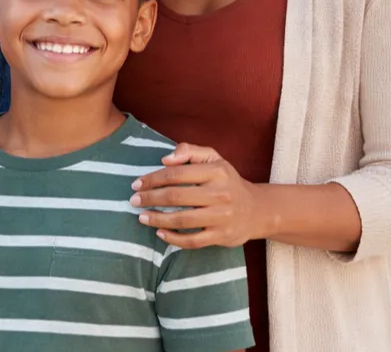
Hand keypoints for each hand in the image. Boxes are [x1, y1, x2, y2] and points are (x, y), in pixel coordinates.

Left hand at [129, 143, 263, 248]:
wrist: (256, 210)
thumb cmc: (227, 180)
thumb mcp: (213, 158)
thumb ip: (189, 151)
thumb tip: (165, 160)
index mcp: (216, 171)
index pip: (176, 174)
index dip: (153, 179)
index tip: (137, 183)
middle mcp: (220, 194)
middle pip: (176, 197)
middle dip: (150, 198)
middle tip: (133, 200)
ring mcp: (222, 217)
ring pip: (182, 220)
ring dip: (157, 219)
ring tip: (141, 217)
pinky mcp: (221, 236)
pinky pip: (193, 240)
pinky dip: (173, 239)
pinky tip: (159, 233)